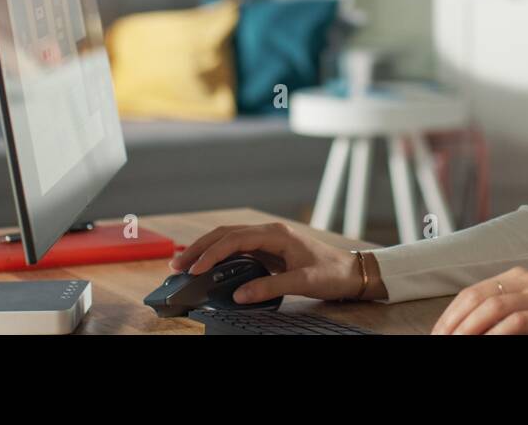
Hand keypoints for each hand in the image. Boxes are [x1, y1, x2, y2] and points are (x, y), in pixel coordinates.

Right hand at [167, 221, 383, 303]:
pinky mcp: (269, 250)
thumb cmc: (331, 273)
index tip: (195, 269)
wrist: (351, 272)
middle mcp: (270, 232)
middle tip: (177, 265)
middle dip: (200, 248)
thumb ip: (269, 287)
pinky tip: (208, 265)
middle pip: (226, 234)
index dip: (212, 253)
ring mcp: (269, 239)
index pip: (235, 239)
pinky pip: (238, 249)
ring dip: (207, 250)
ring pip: (230, 239)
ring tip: (185, 264)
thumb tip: (239, 295)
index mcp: (276, 234)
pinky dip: (220, 255)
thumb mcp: (302, 282)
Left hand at [431, 266, 527, 334]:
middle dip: (452, 323)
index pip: (472, 291)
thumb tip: (472, 331)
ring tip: (454, 344)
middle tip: (438, 342)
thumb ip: (509, 316)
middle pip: (476, 297)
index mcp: (520, 277)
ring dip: (467, 329)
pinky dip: (496, 334)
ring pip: (492, 306)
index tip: (437, 334)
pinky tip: (485, 343)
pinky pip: (518, 321)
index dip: (450, 314)